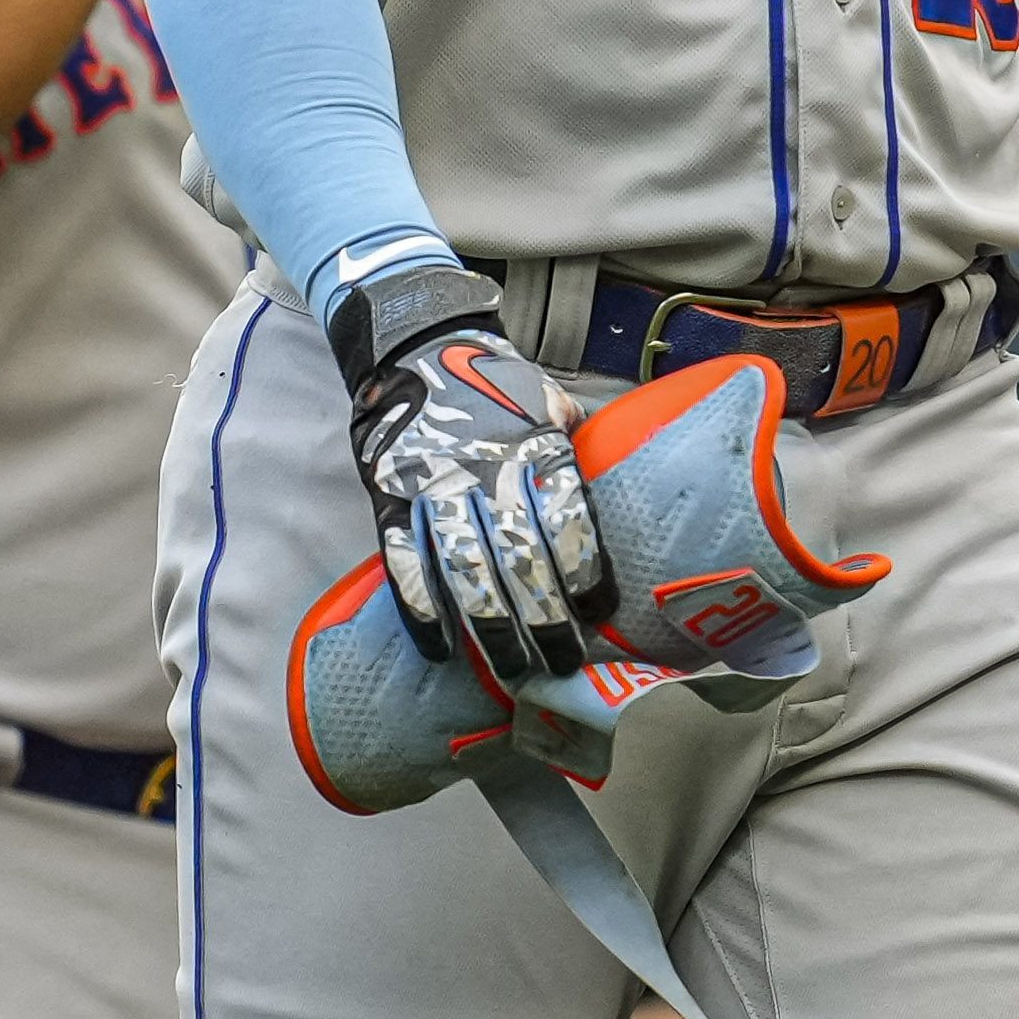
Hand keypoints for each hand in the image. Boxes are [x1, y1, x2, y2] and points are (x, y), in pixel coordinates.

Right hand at [337, 270, 612, 684]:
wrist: (414, 347)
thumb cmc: (495, 384)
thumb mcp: (548, 401)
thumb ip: (579, 448)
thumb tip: (629, 489)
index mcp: (535, 444)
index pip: (568, 515)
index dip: (586, 570)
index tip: (601, 614)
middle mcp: (487, 468)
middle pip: (521, 555)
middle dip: (545, 619)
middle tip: (564, 665)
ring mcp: (434, 484)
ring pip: (465, 567)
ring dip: (490, 628)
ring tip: (514, 671)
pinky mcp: (389, 497)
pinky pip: (403, 562)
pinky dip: (420, 610)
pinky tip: (441, 649)